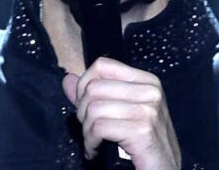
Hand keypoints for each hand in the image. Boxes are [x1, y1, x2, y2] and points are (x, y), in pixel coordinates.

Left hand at [62, 57, 180, 169]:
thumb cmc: (144, 144)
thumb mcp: (121, 113)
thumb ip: (95, 95)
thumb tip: (68, 79)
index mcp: (147, 81)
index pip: (102, 66)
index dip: (84, 85)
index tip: (85, 107)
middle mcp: (150, 91)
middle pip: (94, 87)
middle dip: (82, 112)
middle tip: (89, 130)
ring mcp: (148, 110)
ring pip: (94, 108)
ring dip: (86, 131)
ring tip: (93, 142)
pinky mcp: (142, 131)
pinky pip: (99, 128)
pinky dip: (91, 143)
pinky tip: (96, 151)